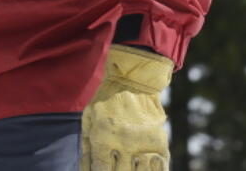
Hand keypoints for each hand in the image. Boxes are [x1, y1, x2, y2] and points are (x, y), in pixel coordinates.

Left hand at [82, 44, 172, 169]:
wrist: (134, 82)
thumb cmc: (106, 101)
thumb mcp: (89, 118)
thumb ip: (87, 145)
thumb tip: (85, 170)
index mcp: (103, 137)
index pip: (101, 169)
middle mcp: (124, 143)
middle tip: (115, 167)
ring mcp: (144, 145)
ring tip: (128, 166)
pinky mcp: (160, 144)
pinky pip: (159, 169)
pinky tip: (143, 167)